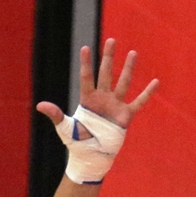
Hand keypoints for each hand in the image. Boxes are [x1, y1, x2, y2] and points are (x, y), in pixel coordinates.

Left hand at [35, 38, 157, 131]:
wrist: (92, 156)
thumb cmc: (77, 142)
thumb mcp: (65, 128)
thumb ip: (56, 115)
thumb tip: (40, 105)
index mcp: (87, 100)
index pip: (86, 77)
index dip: (86, 63)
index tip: (85, 48)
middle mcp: (102, 98)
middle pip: (106, 73)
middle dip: (108, 57)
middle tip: (111, 40)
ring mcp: (115, 105)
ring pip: (123, 82)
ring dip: (128, 68)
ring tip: (133, 52)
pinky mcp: (125, 116)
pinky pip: (138, 102)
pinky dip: (147, 93)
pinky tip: (155, 81)